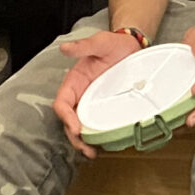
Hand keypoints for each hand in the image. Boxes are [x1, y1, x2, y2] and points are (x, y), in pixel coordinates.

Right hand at [49, 27, 145, 156]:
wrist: (132, 46)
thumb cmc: (113, 44)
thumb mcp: (100, 42)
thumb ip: (84, 46)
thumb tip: (65, 48)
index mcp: (74, 82)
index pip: (62, 103)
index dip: (66, 117)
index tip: (76, 128)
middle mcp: (80, 95)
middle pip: (70, 120)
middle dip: (74, 136)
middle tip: (85, 148)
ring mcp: (92, 102)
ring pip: (82, 126)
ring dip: (84, 141)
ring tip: (92, 152)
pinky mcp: (105, 107)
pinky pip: (97, 123)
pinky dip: (97, 136)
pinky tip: (103, 144)